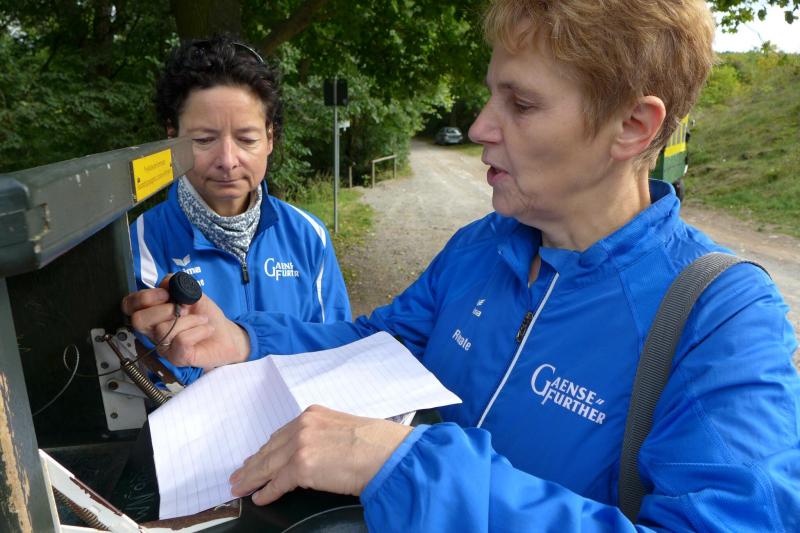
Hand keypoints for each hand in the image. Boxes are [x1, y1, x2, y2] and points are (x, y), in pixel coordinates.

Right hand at [121, 277, 249, 368]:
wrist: (227, 335)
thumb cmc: (206, 316)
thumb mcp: (192, 294)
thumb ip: (177, 285)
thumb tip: (165, 283)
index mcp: (153, 314)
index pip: (129, 306)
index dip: (143, 297)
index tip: (166, 294)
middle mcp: (154, 332)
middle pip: (138, 320)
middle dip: (162, 309)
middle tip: (183, 308)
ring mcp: (165, 347)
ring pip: (163, 330)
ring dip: (189, 319)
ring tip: (202, 319)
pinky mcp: (178, 358)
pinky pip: (181, 341)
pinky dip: (198, 330)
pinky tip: (206, 329)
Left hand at [229, 405, 412, 504]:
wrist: (386, 453)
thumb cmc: (376, 443)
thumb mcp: (343, 429)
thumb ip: (322, 436)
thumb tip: (314, 455)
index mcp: (313, 415)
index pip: (282, 434)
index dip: (267, 449)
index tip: (257, 457)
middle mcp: (303, 425)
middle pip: (270, 448)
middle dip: (253, 463)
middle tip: (239, 474)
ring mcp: (300, 445)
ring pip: (267, 465)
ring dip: (252, 478)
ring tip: (240, 487)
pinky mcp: (301, 466)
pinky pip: (276, 482)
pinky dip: (266, 491)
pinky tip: (259, 497)